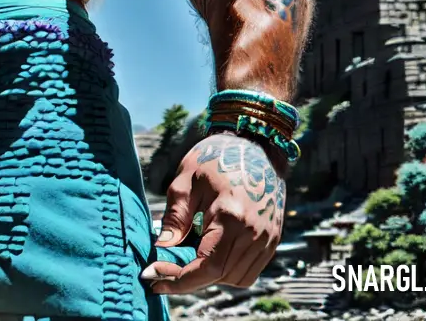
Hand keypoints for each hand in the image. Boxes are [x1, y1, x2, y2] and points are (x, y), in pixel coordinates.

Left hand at [142, 132, 286, 292]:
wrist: (255, 145)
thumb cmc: (215, 157)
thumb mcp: (186, 179)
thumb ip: (175, 216)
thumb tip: (161, 248)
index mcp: (230, 216)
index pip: (207, 267)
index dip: (179, 280)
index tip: (153, 280)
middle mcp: (253, 232)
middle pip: (220, 276)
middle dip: (188, 279)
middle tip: (162, 271)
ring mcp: (267, 238)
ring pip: (236, 278)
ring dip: (210, 276)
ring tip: (188, 257)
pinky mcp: (273, 240)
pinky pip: (249, 271)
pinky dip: (228, 271)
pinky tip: (211, 253)